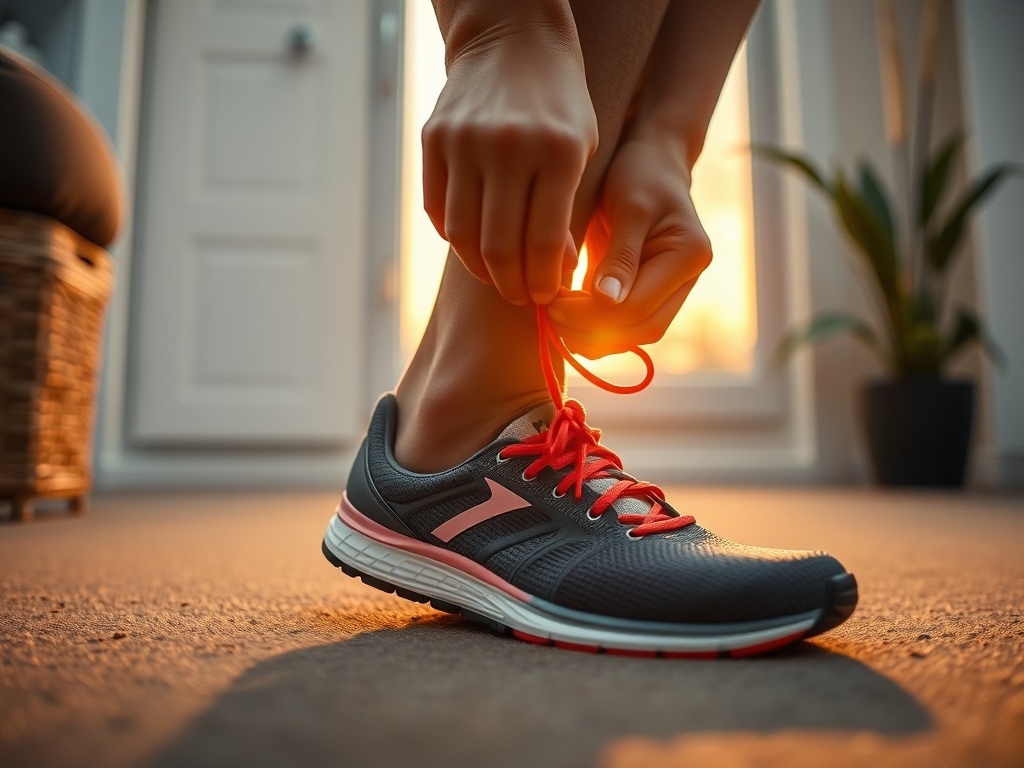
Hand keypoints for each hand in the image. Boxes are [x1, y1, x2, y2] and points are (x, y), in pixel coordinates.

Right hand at [422, 26, 597, 304]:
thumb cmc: (558, 107)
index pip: (543, 241)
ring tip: (496, 277)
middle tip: (519, 296)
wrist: (511, 42)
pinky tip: (473, 244)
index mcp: (559, 151)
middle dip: (511, 284)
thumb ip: (565, 213)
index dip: (542, 281)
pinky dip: (454, 236)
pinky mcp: (433, 138)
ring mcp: (465, 141)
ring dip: (479, 268)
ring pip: (462, 234)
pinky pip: (437, 209)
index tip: (544, 297)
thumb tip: (549, 275)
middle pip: (499, 245)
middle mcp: (510, 146)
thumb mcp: (579, 152)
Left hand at [547, 137, 711, 357]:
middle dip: (593, 332)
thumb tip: (606, 302)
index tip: (554, 305)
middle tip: (550, 319)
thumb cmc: (639, 173)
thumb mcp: (629, 206)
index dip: (594, 316)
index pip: (639, 306)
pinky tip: (566, 321)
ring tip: (554, 322)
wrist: (651, 161)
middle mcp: (687, 279)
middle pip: (642, 328)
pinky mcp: (651, 292)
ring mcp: (672, 289)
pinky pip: (627, 324)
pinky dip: (597, 330)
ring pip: (635, 333)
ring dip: (594, 337)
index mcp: (689, 255)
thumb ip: (620, 256)